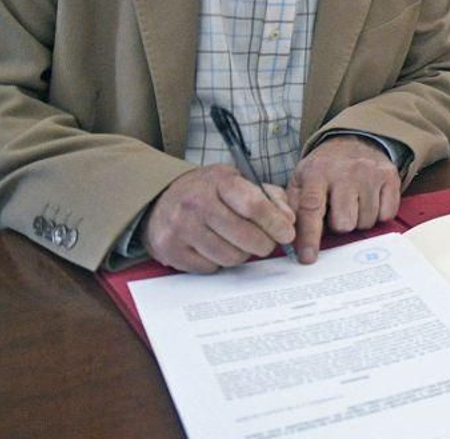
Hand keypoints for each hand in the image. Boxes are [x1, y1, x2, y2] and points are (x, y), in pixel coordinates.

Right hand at [143, 165, 295, 273]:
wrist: (160, 201)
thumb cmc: (207, 191)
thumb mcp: (237, 181)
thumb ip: (268, 196)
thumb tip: (289, 220)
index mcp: (217, 181)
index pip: (253, 205)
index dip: (275, 222)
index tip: (287, 233)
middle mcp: (196, 203)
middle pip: (244, 235)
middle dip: (264, 244)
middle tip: (267, 244)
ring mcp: (180, 228)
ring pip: (230, 256)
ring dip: (242, 254)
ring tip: (240, 243)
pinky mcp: (171, 250)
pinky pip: (210, 267)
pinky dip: (220, 262)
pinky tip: (216, 248)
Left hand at [286, 136, 401, 262]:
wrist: (354, 140)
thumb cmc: (324, 168)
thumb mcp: (300, 179)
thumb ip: (292, 206)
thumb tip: (288, 235)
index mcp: (317, 172)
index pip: (312, 208)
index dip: (309, 236)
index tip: (308, 258)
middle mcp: (346, 171)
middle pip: (344, 222)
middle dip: (339, 225)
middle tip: (337, 211)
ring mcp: (371, 173)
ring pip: (366, 221)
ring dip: (358, 220)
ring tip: (353, 204)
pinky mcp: (390, 176)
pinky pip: (386, 214)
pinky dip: (377, 214)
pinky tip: (369, 201)